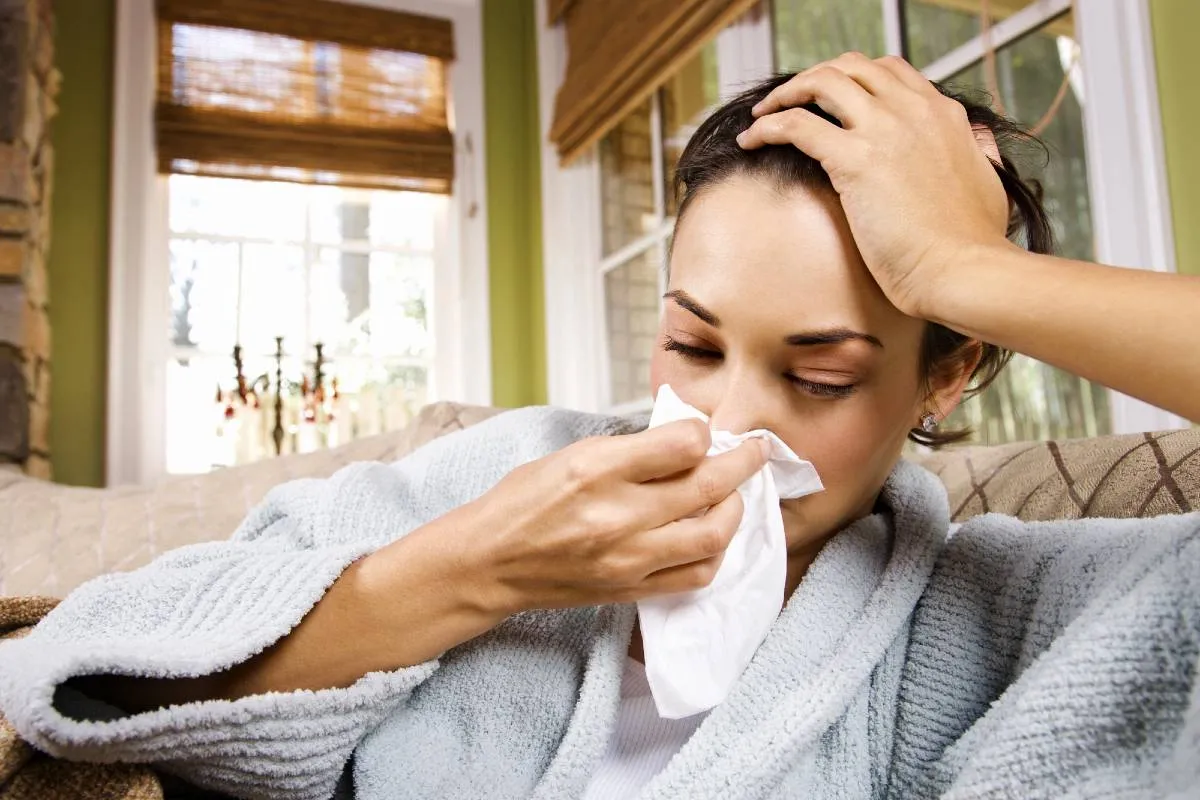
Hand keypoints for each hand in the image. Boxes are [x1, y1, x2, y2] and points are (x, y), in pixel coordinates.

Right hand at [456, 420, 768, 613]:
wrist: (490, 562)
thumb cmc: (523, 501)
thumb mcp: (570, 454)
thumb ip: (629, 450)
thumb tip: (684, 443)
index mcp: (598, 469)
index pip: (684, 444)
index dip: (704, 433)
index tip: (704, 433)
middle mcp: (617, 514)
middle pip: (709, 486)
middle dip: (743, 464)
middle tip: (754, 453)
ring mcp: (627, 557)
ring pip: (714, 534)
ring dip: (735, 510)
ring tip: (733, 497)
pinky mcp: (631, 588)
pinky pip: (696, 575)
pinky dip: (716, 552)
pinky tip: (711, 536)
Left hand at [736, 52, 1010, 317]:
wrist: (965, 272)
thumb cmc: (973, 245)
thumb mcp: (988, 182)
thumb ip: (978, 152)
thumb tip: (978, 138)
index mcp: (943, 115)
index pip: (891, 73)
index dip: (854, 80)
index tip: (830, 101)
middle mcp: (914, 111)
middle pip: (852, 67)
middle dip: (815, 78)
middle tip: (790, 101)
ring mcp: (885, 130)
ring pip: (821, 83)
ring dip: (785, 93)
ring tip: (762, 114)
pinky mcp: (856, 160)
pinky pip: (796, 125)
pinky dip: (766, 126)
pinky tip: (751, 140)